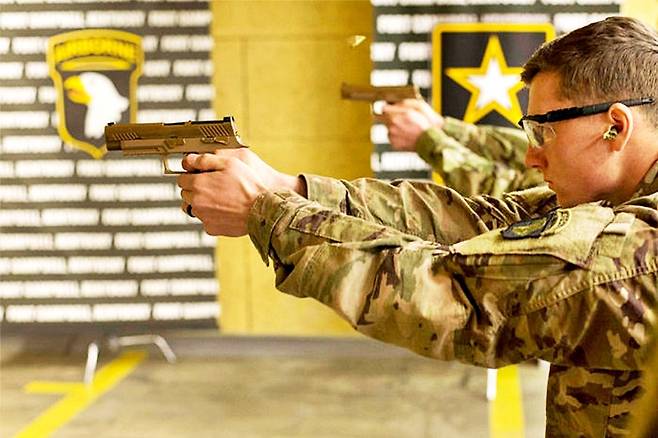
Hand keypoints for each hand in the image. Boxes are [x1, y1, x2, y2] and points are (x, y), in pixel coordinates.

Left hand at [177, 148, 304, 235]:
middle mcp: (197, 201)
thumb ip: (205, 159)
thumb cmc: (249, 186)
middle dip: (196, 189)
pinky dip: (212, 215)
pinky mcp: (211, 228)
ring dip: (203, 202)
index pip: (182, 179)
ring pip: (195, 208)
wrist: (262, 210)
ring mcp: (203, 216)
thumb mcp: (230, 163)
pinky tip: (225, 210)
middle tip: (213, 186)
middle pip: (186, 194)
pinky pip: (206, 220)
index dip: (191, 175)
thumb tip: (189, 160)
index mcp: (198, 184)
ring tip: (221, 198)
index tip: (199, 175)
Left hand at [381, 99, 443, 150]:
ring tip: (407, 128)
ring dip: (395, 127)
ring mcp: (393, 136)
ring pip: (388, 128)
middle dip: (392, 117)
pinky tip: (407, 135)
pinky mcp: (394, 144)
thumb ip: (405, 103)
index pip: (384, 108)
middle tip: (402, 119)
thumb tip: (396, 103)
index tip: (390, 108)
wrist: (432, 141)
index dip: (388, 107)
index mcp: (396, 116)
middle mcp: (392, 126)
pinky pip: (392, 137)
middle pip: (384, 118)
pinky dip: (397, 136)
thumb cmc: (427, 123)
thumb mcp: (419, 106)